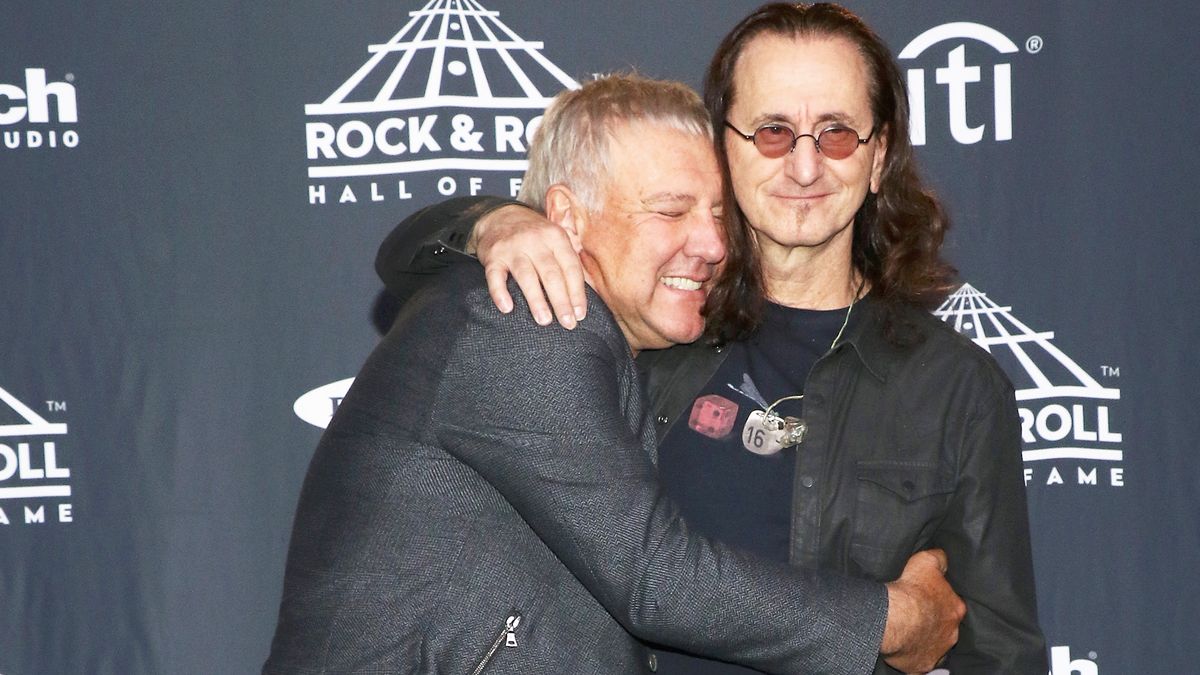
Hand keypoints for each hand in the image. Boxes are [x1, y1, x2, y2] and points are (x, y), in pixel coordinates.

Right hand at [470, 204, 586, 328]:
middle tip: (568, 323)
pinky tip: (507, 308)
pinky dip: (500, 292)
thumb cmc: (534, 235)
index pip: (570, 268)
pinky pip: (495, 276)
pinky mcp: (493, 256)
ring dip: (536, 300)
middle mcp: (535, 240)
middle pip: (551, 274)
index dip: (577, 293)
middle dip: (561, 301)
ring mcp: (513, 247)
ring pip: (526, 276)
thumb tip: (581, 298)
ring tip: (544, 320)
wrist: (499, 216)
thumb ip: (567, 262)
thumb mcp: (554, 239)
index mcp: (556, 237)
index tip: (580, 314)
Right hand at [880, 549, 965, 672]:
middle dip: (935, 621)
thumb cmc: (911, 590)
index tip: (928, 598)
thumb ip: (939, 558)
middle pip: (946, 627)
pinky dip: (915, 655)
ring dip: (925, 638)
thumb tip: (944, 557)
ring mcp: (938, 651)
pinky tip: (905, 647)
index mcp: (956, 609)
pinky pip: (920, 661)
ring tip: (909, 630)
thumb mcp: (926, 561)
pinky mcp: (923, 665)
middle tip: (917, 614)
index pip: (953, 604)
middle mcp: (952, 633)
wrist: (894, 618)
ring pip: (935, 645)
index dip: (940, 600)